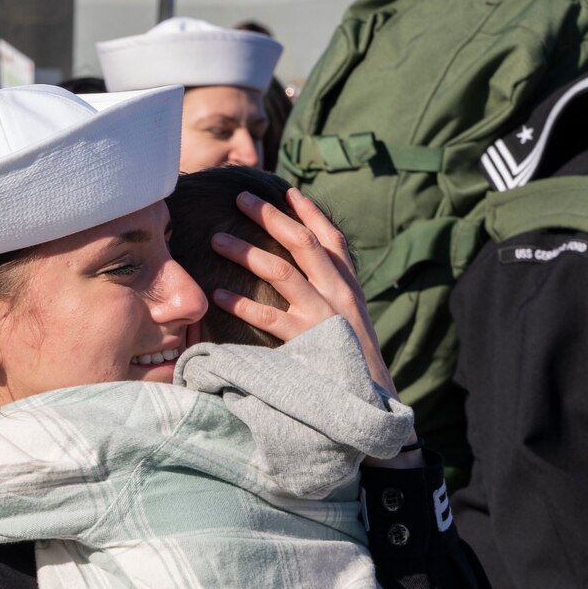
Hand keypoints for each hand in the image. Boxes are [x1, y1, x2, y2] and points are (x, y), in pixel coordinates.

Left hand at [213, 189, 396, 394]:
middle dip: (270, 217)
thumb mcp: (352, 316)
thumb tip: (308, 267)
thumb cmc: (354, 356)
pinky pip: (268, 317)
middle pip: (303, 243)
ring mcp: (323, 316)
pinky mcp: (306, 341)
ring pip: (282, 271)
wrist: (370, 397)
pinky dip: (241, 304)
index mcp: (349, 285)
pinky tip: (219, 295)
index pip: (331, 239)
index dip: (310, 212)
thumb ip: (334, 290)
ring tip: (217, 240)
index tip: (286, 191)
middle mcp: (339, 293)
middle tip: (240, 199)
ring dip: (246, 253)